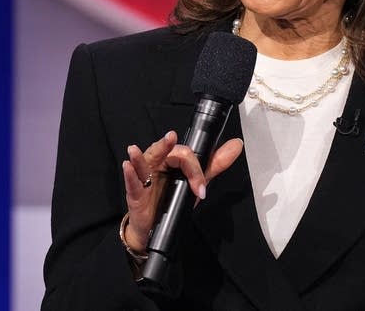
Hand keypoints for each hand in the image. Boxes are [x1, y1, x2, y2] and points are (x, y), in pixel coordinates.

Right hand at [120, 131, 243, 251]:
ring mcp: (144, 178)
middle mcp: (156, 164)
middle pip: (163, 152)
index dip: (194, 169)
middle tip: (172, 138)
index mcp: (171, 159)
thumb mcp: (196, 181)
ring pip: (143, 162)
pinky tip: (128, 165)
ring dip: (140, 155)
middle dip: (169, 149)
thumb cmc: (172, 199)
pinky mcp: (135, 194)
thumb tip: (236, 144)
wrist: (156, 226)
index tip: (201, 189)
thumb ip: (215, 163)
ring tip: (136, 149)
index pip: (183, 154)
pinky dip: (129, 174)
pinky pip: (132, 183)